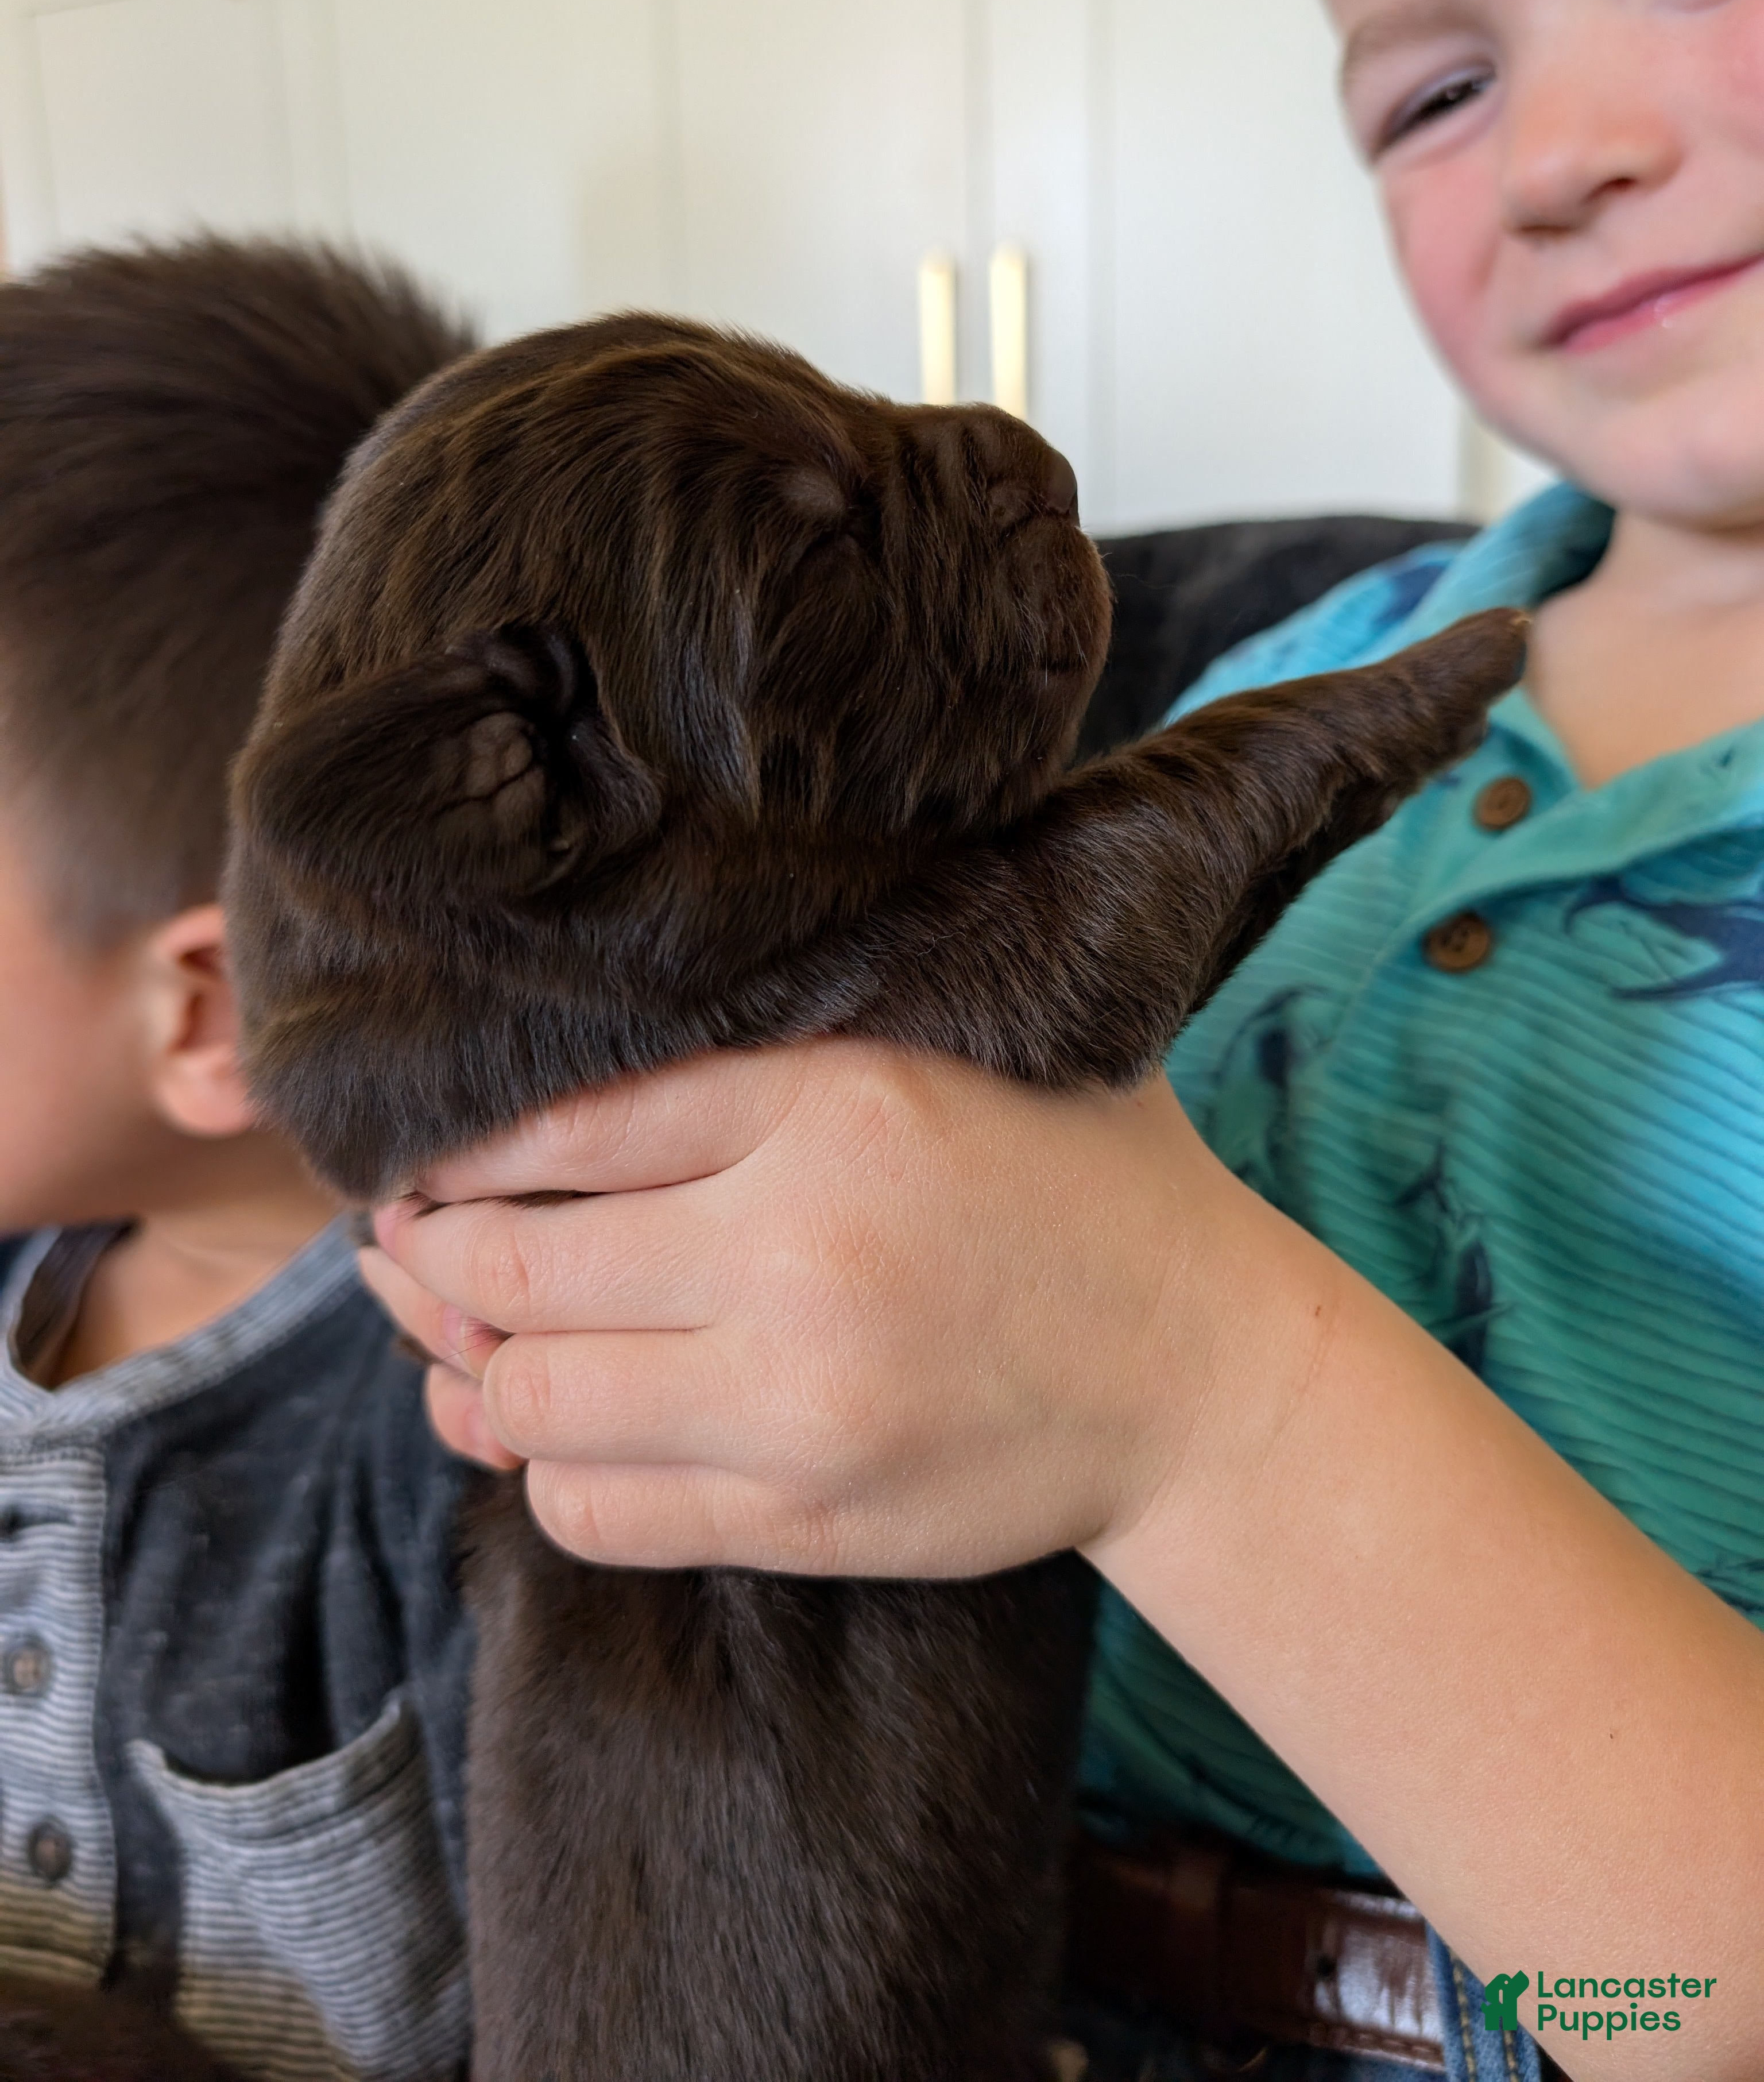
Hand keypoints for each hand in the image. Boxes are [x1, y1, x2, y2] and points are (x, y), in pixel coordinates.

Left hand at [360, 1041, 1234, 1573]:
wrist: (1209, 1377)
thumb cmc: (1085, 1187)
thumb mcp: (970, 1049)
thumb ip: (804, 1029)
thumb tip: (606, 1019)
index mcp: (837, 1104)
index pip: (567, 1124)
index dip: (459, 1146)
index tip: (422, 1155)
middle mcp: (800, 1251)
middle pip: (517, 1268)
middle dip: (428, 1260)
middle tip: (402, 1244)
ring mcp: (799, 1403)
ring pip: (532, 1401)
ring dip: (467, 1374)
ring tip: (454, 1338)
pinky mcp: (808, 1516)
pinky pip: (598, 1511)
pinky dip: (546, 1471)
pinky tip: (552, 1430)